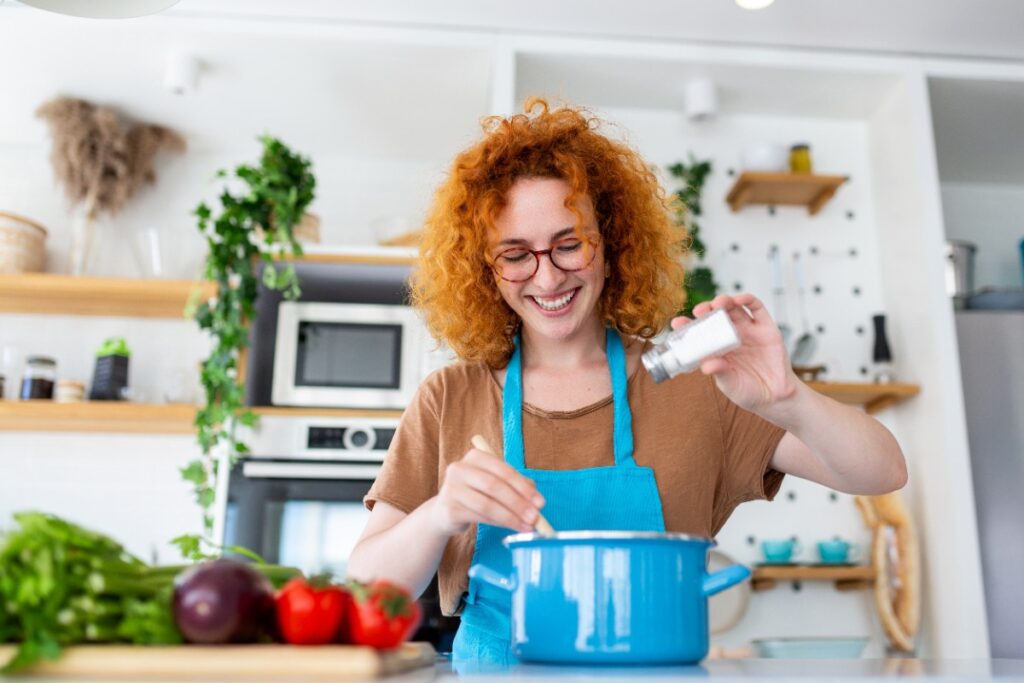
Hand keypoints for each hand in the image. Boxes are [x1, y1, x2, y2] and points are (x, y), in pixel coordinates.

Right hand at [430, 444, 545, 535]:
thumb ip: (516, 486)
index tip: (540, 502)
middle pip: (494, 486)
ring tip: (526, 526)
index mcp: (475, 457)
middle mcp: (460, 469)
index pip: (503, 470)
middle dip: (518, 503)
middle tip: (535, 517)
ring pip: (487, 504)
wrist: (445, 512)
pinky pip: (478, 517)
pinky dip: (498, 523)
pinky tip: (511, 527)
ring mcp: (451, 489)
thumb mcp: (495, 484)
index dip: (523, 487)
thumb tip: (536, 500)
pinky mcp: (449, 509)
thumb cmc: (476, 494)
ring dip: (510, 517)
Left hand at [674, 293, 797, 412]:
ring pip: (734, 308)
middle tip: (700, 310)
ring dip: (724, 301)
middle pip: (715, 316)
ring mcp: (748, 330)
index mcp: (717, 348)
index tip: (678, 323)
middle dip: (706, 309)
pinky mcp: (766, 328)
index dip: (688, 326)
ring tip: (719, 303)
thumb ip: (720, 372)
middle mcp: (731, 336)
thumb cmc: (748, 391)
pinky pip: (757, 308)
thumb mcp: (730, 384)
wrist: (775, 397)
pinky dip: (748, 299)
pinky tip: (739, 299)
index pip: (699, 332)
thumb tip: (707, 365)